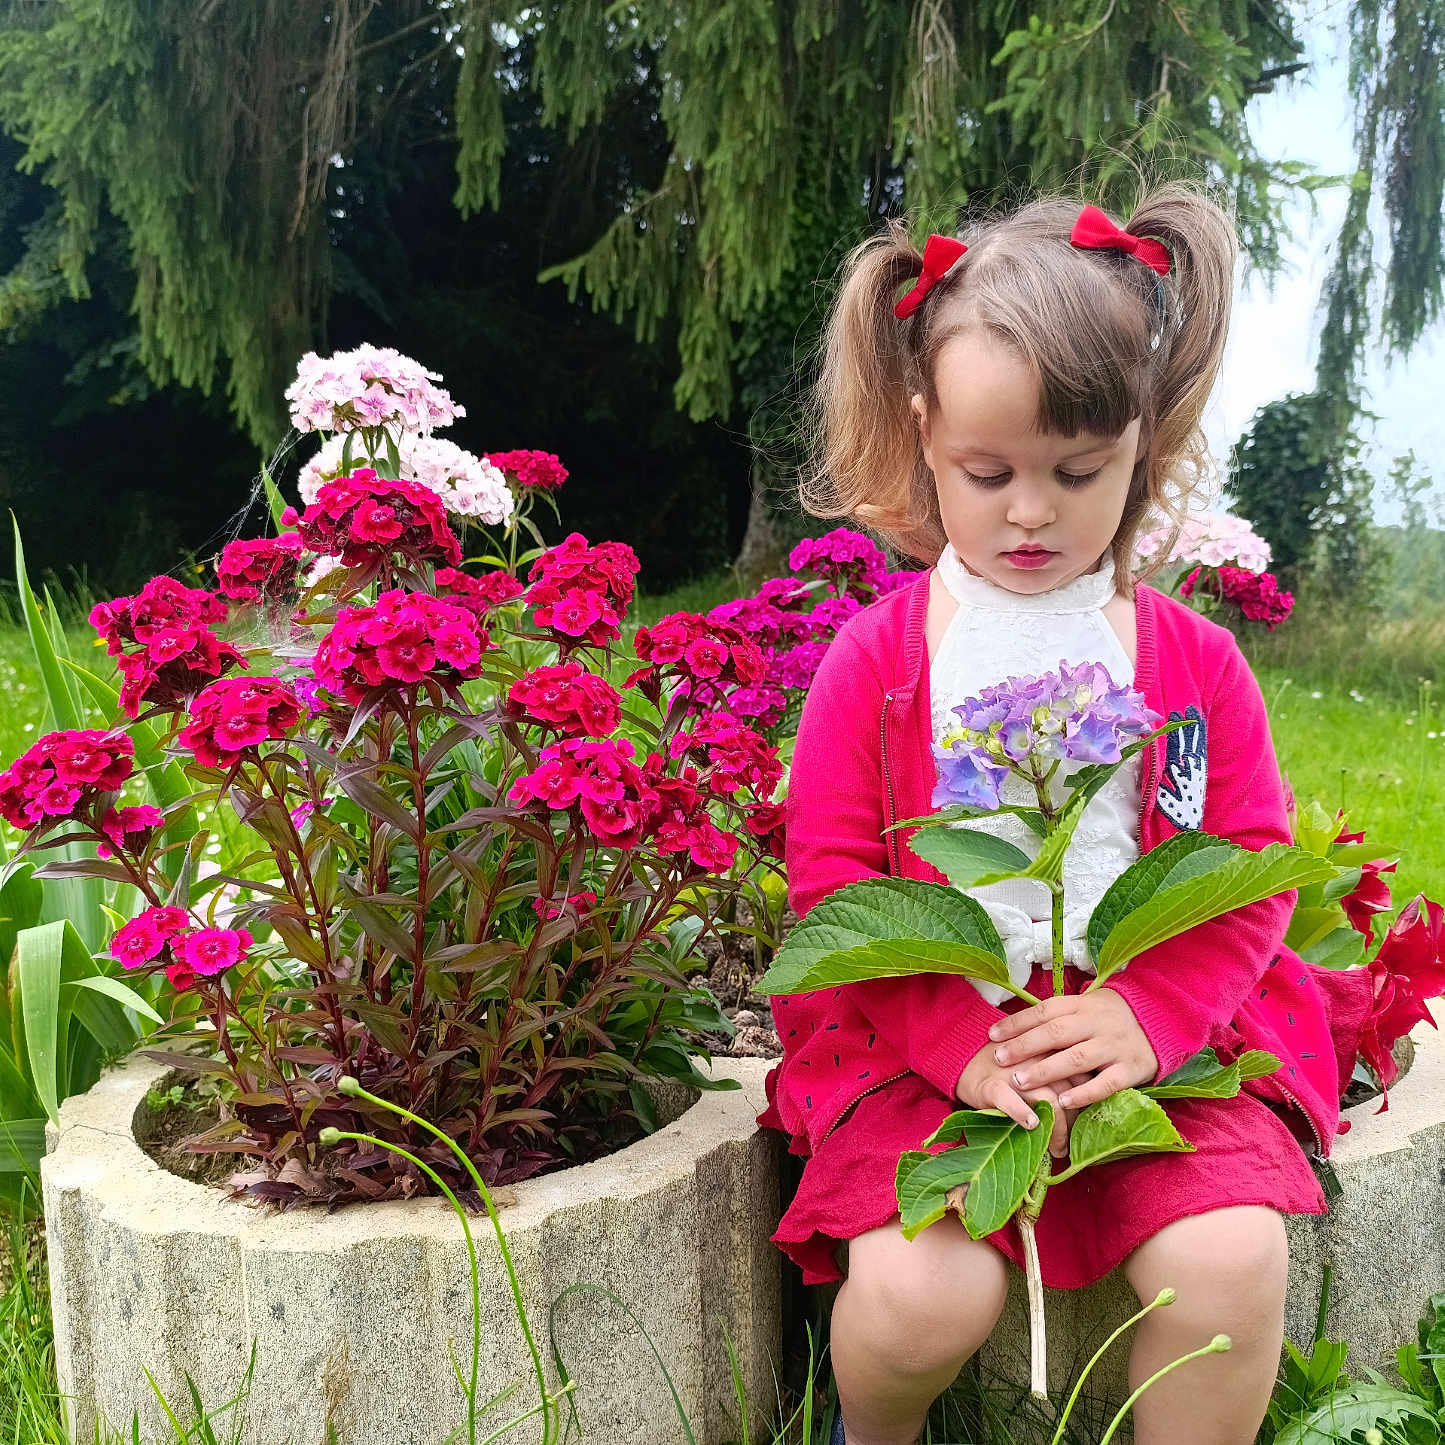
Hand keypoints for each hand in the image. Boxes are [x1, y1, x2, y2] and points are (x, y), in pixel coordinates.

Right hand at [956, 1048, 1088, 1158]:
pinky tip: (1031, 1125)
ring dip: (1056, 1129)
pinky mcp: (990, 1084)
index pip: (1082, 1078)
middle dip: (1074, 1122)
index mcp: (1051, 1049)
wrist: (964, 1056)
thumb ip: (1060, 1073)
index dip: (1086, 1105)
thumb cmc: (1008, 1064)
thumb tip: (1086, 1105)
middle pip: (1068, 1092)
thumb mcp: (1037, 1060)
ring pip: (1047, 1100)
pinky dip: (1021, 1113)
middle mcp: (1036, 1057)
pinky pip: (1009, 1099)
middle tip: (1072, 1145)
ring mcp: (1013, 1071)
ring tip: (1058, 1150)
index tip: (1085, 1125)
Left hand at [986, 989, 1157, 1109]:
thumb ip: (1057, 1017)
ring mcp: (1115, 1046)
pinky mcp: (1131, 1069)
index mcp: (1082, 1005)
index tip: (992, 1035)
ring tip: (1020, 1081)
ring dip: (1046, 1070)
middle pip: (1056, 1033)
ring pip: (1076, 1058)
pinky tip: (1062, 1103)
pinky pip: (1106, 1084)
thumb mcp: (1085, 1007)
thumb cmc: (1109, 1017)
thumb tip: (1013, 1027)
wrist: (1160, 1021)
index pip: (1044, 1011)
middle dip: (1024, 1047)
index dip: (1017, 1022)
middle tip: (998, 1059)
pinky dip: (1083, 1093)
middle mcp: (1097, 1023)